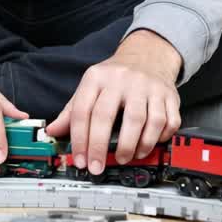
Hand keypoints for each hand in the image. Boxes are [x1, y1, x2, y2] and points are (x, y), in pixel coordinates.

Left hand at [44, 30, 181, 174]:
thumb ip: (71, 110)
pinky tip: (148, 145)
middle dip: (100, 147)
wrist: (147, 55)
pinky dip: (159, 139)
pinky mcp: (169, 95)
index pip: (83, 111)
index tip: (80, 160)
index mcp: (97, 77)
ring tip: (126, 157)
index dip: (80, 140)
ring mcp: (148, 87)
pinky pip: (167, 122)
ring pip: (142, 121)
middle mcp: (122, 80)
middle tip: (98, 166)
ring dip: (133, 146)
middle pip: (108, 117)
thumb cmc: (116, 76)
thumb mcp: (90, 86)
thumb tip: (52, 131)